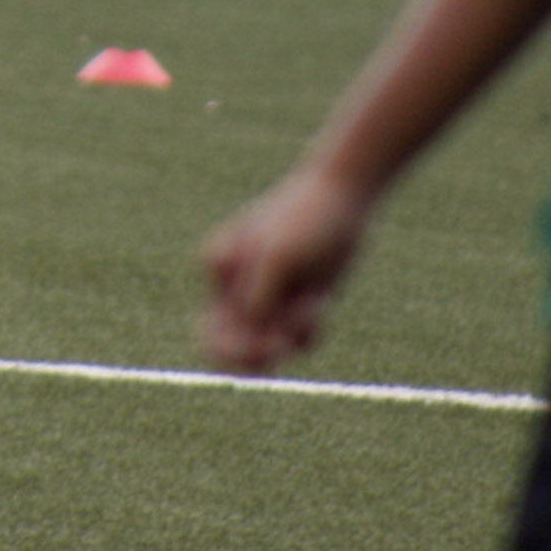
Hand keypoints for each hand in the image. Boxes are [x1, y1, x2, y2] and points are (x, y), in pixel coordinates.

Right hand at [199, 166, 372, 372]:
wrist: (342, 196)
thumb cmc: (303, 220)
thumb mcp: (277, 258)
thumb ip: (257, 299)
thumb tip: (251, 335)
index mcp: (219, 274)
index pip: (209, 336)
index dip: (233, 353)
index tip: (266, 345)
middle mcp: (237, 290)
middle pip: (234, 349)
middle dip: (261, 353)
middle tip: (283, 343)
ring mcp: (268, 297)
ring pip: (271, 346)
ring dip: (294, 334)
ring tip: (312, 304)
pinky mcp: (296, 303)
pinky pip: (297, 338)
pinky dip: (310, 328)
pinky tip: (321, 300)